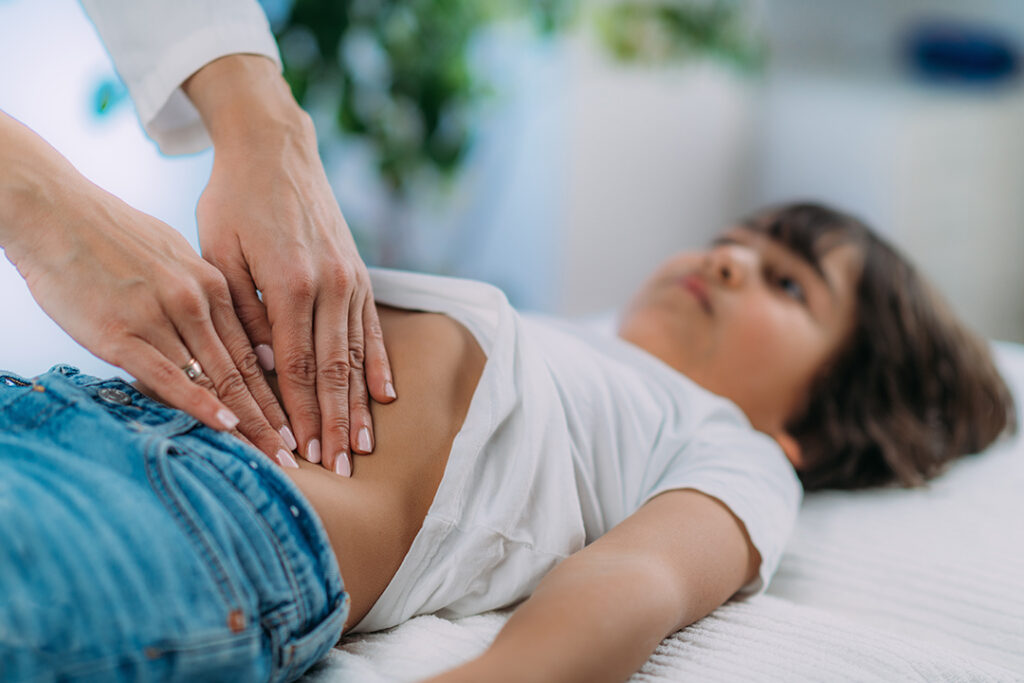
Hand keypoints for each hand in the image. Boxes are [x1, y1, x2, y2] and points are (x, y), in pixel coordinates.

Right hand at [5, 176, 295, 465]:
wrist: (53, 210)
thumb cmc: (111, 236)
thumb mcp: (173, 257)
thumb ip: (201, 295)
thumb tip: (221, 332)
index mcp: (212, 284)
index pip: (254, 350)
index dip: (280, 391)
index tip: (300, 423)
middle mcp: (194, 301)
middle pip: (244, 370)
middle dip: (274, 417)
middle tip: (299, 454)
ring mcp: (160, 317)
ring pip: (215, 378)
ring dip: (248, 422)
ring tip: (274, 457)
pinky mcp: (121, 333)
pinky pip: (169, 376)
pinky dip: (200, 403)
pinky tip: (226, 426)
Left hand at [185, 56, 395, 474]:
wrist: (274, 149)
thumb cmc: (233, 200)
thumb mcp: (220, 253)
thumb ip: (243, 314)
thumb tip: (262, 370)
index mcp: (289, 284)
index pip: (294, 367)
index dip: (298, 415)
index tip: (299, 455)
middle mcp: (328, 286)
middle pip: (332, 371)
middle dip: (333, 425)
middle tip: (338, 470)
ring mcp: (349, 280)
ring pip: (356, 356)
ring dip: (358, 405)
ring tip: (361, 447)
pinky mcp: (358, 273)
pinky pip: (372, 328)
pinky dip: (378, 365)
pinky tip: (384, 397)